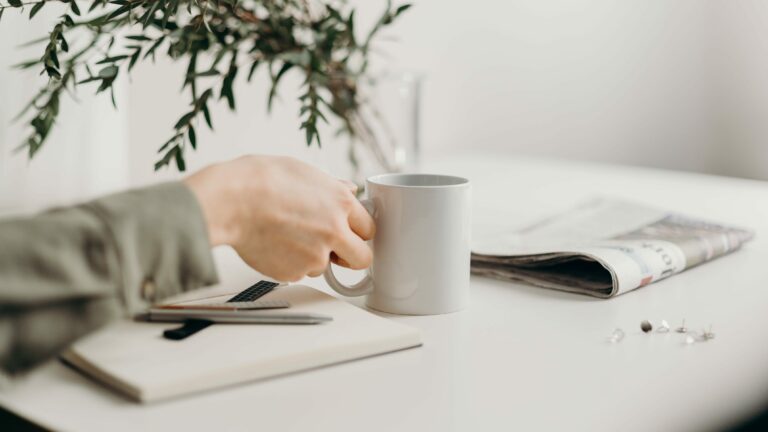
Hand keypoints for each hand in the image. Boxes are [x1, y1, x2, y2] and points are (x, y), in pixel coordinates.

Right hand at [184, 155, 374, 281]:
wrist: (230, 201)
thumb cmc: (260, 181)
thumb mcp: (303, 171)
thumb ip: (331, 186)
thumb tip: (347, 190)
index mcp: (341, 204)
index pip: (369, 228)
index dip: (358, 231)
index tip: (351, 233)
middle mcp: (334, 231)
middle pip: (362, 258)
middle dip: (351, 256)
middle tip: (337, 251)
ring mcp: (315, 256)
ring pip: (325, 266)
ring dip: (314, 257)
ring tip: (288, 236)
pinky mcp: (294, 272)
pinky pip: (299, 272)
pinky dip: (290, 263)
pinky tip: (275, 244)